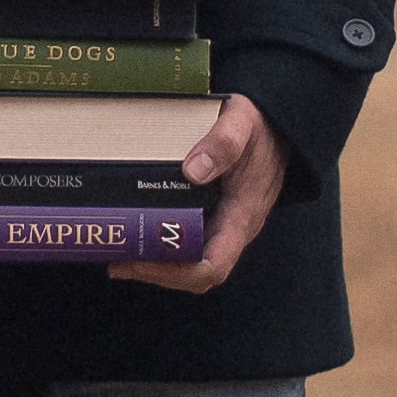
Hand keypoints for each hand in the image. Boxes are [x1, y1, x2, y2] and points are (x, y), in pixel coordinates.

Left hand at [120, 91, 285, 290]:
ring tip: (119, 256)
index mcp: (242, 216)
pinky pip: (190, 244)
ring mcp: (223, 225)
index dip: (177, 271)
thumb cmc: (259, 126)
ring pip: (191, 263)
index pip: (213, 265)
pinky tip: (139, 236)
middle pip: (196, 273)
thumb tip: (193, 172)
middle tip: (118, 261)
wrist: (277, 127)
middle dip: (157, 273)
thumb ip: (224, 143)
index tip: (143, 260)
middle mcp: (233, 230)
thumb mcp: (243, 122)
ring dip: (156, 265)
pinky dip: (162, 248)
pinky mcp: (214, 216)